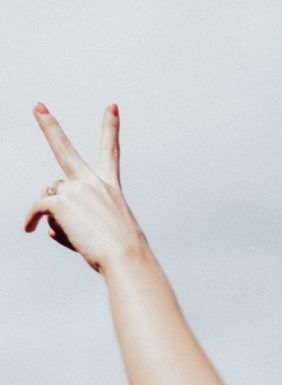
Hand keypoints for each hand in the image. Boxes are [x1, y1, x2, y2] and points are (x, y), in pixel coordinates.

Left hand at [25, 103, 147, 272]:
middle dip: (50, 126)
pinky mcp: (61, 202)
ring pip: (50, 196)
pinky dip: (31, 219)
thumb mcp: (103, 231)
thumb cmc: (121, 250)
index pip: (111, 151)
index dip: (111, 126)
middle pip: (66, 149)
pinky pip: (37, 208)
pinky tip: (29, 229)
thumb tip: (47, 223)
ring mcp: (77, 190)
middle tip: (38, 106)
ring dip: (54, 214)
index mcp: (110, 186)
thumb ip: (73, 221)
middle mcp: (94, 182)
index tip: (112, 106)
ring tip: (77, 234)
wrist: (126, 255)